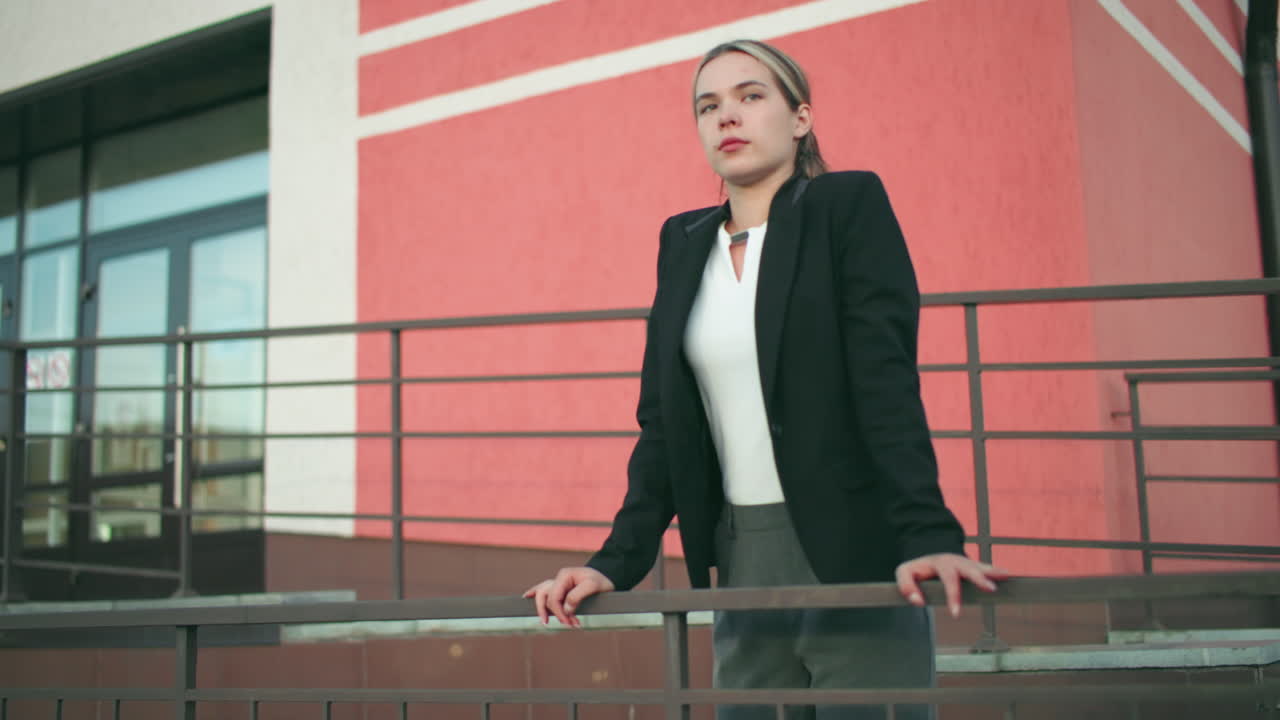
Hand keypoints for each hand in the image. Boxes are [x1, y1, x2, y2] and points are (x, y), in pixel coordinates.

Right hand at [523, 566, 615, 627]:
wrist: (609, 578)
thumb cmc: (602, 581)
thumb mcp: (593, 586)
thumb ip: (577, 596)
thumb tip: (565, 609)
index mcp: (565, 576)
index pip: (554, 597)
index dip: (559, 612)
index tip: (569, 623)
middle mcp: (559, 579)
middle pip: (545, 597)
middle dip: (553, 613)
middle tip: (565, 624)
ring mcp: (559, 583)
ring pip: (544, 597)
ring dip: (551, 612)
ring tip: (559, 622)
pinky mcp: (562, 589)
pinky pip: (545, 591)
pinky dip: (535, 593)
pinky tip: (527, 596)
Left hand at [895, 553, 1009, 617]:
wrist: (928, 552)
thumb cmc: (917, 568)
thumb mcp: (904, 573)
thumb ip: (906, 586)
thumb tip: (918, 602)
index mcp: (940, 563)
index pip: (948, 580)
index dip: (952, 596)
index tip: (956, 614)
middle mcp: (955, 561)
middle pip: (968, 569)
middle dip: (979, 579)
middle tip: (991, 589)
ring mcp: (965, 562)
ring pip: (980, 566)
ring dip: (992, 572)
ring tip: (1006, 576)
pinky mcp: (972, 566)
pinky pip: (985, 568)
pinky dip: (996, 571)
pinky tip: (1008, 575)